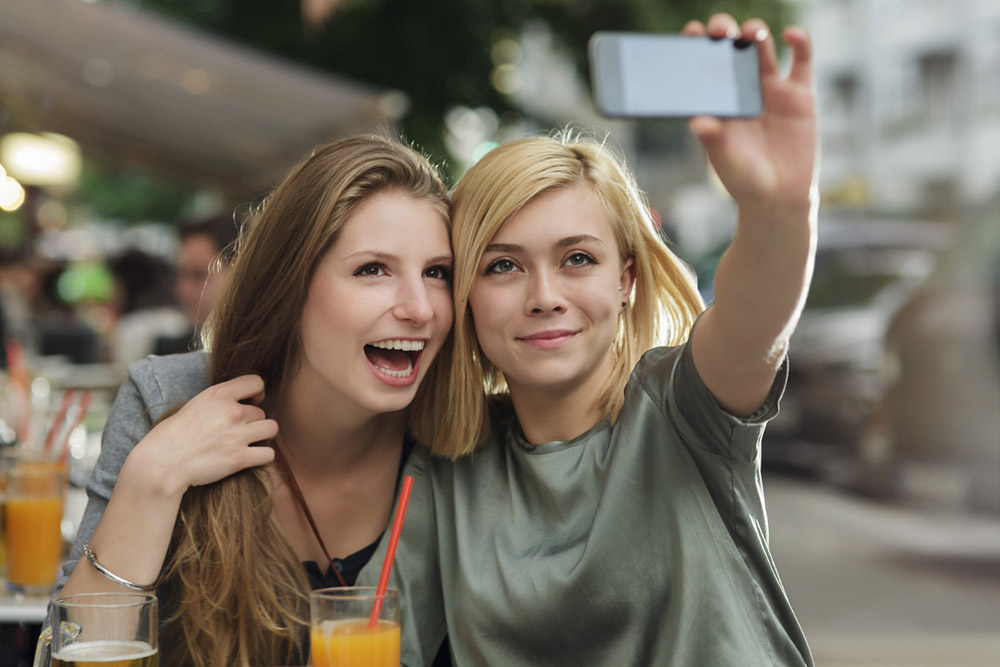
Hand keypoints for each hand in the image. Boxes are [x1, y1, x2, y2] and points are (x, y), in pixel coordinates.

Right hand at [128, 374, 277, 496]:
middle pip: (262, 412)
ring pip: (271, 429)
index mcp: (218, 394)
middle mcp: (231, 411)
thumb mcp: (195, 405)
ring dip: (263, 437)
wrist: (162, 464)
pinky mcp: (239, 458)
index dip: (258, 393)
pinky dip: (263, 457)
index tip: (251, 402)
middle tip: (239, 433)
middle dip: (253, 422)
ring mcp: (237, 435)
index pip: (256, 382)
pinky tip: (251, 458)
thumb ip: (219, 400)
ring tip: (249, 443)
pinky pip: (269, 454)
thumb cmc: (173, 436)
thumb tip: (242, 400)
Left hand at [684, 15, 816, 210]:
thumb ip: (713, 140)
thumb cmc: (744, 180)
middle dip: (725, 32)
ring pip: (762, 49)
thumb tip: (697, 121)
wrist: (779, 197)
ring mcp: (770, 89)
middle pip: (731, 49)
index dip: (697, 46)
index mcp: (717, 101)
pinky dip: (800, 42)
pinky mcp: (800, 94)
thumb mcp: (725, 162)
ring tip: (751, 33)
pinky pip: (801, 60)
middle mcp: (741, 89)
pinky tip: (791, 34)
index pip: (703, 66)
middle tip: (720, 29)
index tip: (691, 32)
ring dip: (756, 33)